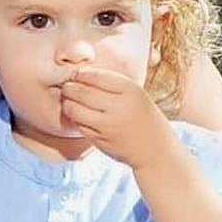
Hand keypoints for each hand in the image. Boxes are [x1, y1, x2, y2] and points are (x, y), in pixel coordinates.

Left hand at [59, 67, 177, 168]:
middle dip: (69, 87)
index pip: (95, 76)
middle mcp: (119, 107)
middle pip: (81, 91)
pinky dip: (74, 118)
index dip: (81, 73)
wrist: (155, 150)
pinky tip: (78, 115)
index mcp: (130, 91)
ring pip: (74, 109)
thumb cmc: (141, 116)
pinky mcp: (99, 139)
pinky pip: (78, 124)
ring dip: (67, 103)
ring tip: (69, 100)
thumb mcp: (135, 94)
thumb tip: (80, 72)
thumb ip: (111, 83)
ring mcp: (108, 125)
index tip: (76, 74)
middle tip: (67, 86)